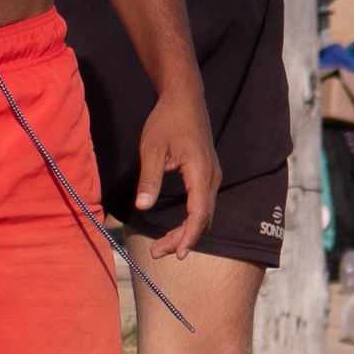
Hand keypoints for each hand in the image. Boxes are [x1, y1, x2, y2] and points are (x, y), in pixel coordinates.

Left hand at [136, 73, 219, 259]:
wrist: (184, 99)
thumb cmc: (167, 120)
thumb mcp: (152, 148)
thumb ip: (149, 179)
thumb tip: (142, 207)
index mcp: (200, 171)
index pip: (199, 213)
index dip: (188, 236)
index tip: (176, 254)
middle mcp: (211, 177)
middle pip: (203, 219)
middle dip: (182, 239)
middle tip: (157, 253)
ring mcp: (211, 176)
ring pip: (204, 214)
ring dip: (186, 232)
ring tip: (162, 247)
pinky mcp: (206, 175)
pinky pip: (202, 205)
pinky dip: (190, 221)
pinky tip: (173, 229)